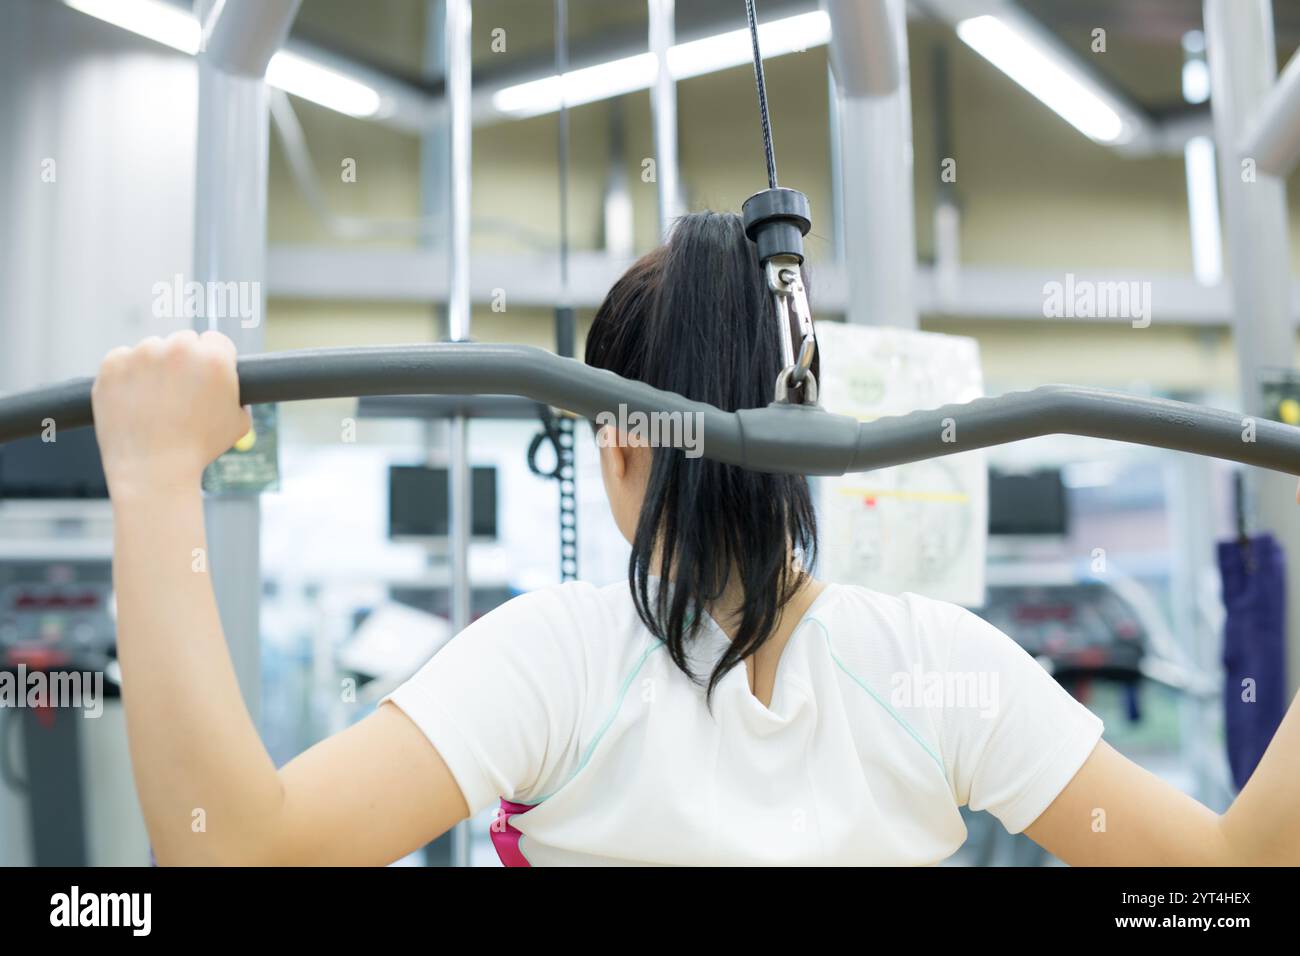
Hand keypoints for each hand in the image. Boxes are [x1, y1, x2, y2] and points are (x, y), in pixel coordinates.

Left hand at [91, 330, 251, 498]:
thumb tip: (229, 385)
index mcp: (215, 358)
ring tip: (155, 403)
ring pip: (152, 349)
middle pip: (184, 341)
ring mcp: (142, 354)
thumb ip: (236, 394)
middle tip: (179, 393)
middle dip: (183, 361)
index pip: (217, 340)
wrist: (153, 469)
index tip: (205, 378)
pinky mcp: (113, 363)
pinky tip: (135, 400)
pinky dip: (127, 375)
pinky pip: (122, 359)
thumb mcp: (239, 422)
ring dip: (154, 367)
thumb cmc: (200, 449)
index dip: (214, 361)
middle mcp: (179, 348)